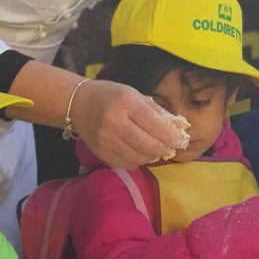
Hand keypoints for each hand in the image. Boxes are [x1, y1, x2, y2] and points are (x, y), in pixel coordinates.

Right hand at [72, 80, 187, 167]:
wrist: (78, 104)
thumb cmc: (110, 96)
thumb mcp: (135, 95)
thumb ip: (157, 111)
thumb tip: (180, 128)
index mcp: (126, 104)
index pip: (156, 126)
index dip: (173, 136)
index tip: (180, 140)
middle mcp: (114, 122)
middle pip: (148, 145)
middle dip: (164, 149)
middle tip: (168, 146)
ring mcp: (105, 139)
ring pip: (139, 158)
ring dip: (152, 156)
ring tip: (154, 148)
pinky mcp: (100, 152)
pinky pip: (127, 163)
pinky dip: (138, 160)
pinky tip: (138, 152)